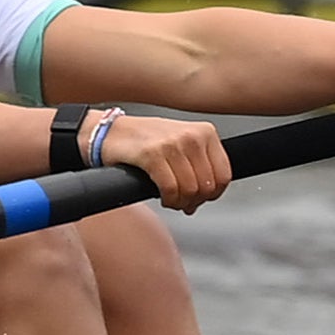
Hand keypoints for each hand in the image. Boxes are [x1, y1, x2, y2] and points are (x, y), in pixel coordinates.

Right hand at [96, 109, 231, 209]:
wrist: (111, 132)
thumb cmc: (146, 140)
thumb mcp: (183, 145)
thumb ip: (199, 168)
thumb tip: (207, 197)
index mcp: (205, 132)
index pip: (224, 175)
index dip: (213, 194)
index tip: (200, 198)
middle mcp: (192, 135)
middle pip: (207, 186)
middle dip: (195, 201)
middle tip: (182, 202)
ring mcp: (173, 143)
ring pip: (190, 190)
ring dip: (180, 202)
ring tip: (170, 199)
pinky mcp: (153, 154)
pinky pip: (171, 189)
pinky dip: (168, 199)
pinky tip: (162, 196)